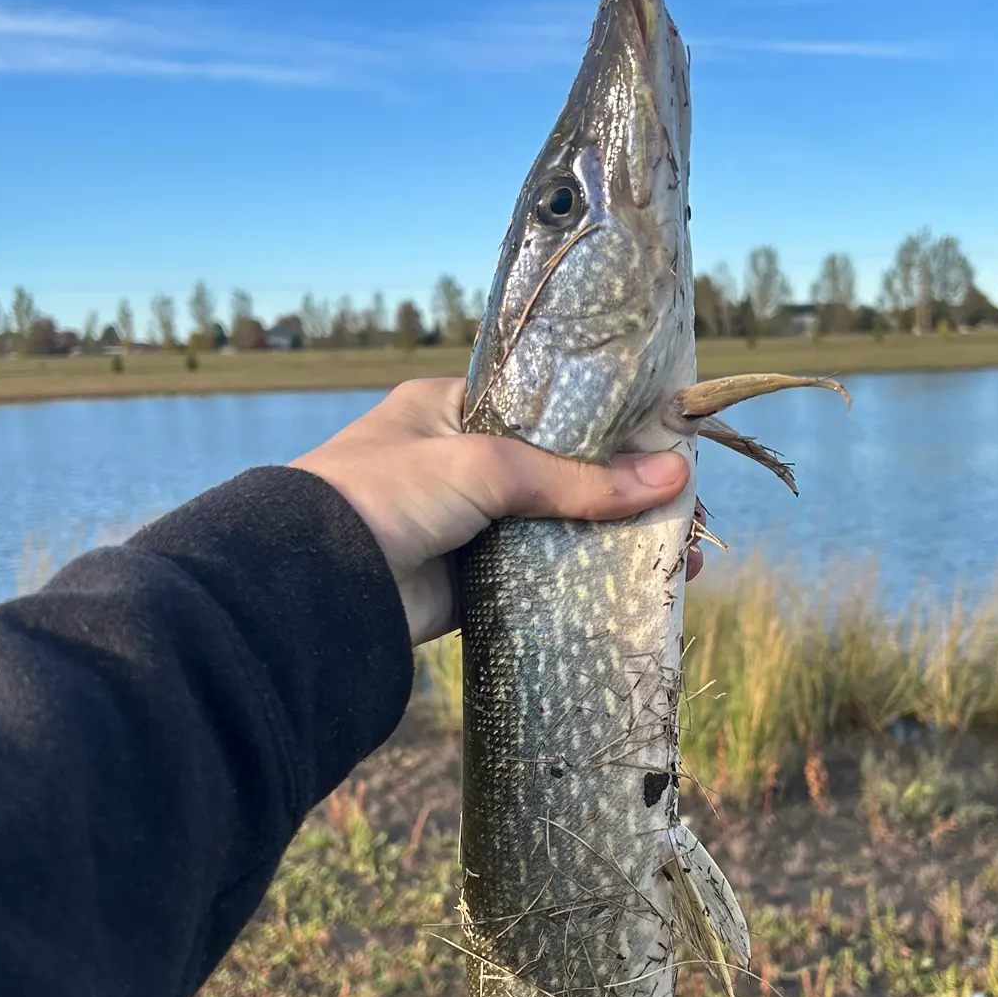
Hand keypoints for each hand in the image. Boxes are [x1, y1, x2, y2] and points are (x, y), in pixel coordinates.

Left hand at [292, 378, 698, 644]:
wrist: (311, 587)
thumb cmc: (387, 492)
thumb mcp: (485, 466)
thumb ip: (577, 478)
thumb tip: (674, 478)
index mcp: (450, 409)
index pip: (547, 408)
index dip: (606, 425)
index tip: (665, 441)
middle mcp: (460, 462)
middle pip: (560, 471)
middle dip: (621, 490)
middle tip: (686, 508)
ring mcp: (466, 525)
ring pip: (555, 527)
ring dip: (611, 540)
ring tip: (677, 555)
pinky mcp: (468, 584)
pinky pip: (538, 579)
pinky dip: (582, 583)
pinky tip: (634, 587)